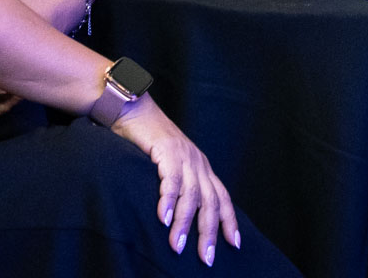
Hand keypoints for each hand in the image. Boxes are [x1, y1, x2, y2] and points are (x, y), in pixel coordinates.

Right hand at [110, 96, 240, 265]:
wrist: (134, 109)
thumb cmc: (148, 142)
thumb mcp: (169, 166)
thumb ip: (177, 186)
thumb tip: (176, 218)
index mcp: (201, 167)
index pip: (222, 197)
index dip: (229, 221)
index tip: (234, 244)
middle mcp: (198, 162)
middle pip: (211, 202)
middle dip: (208, 232)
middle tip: (206, 258)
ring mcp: (184, 156)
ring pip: (191, 195)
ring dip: (184, 223)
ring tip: (177, 246)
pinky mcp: (166, 150)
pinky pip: (170, 180)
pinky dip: (167, 201)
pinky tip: (163, 220)